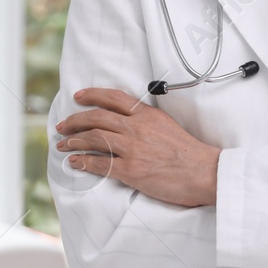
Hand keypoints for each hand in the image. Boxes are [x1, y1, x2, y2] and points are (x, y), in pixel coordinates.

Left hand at [54, 88, 221, 206]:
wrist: (205, 172)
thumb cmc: (191, 154)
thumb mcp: (169, 127)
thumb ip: (148, 123)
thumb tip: (130, 124)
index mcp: (147, 115)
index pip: (114, 98)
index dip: (92, 95)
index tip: (78, 96)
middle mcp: (137, 128)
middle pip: (97, 118)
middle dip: (74, 120)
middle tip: (62, 125)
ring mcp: (133, 148)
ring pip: (94, 138)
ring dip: (73, 141)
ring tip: (62, 144)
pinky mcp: (131, 170)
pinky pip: (100, 164)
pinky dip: (83, 162)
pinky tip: (74, 162)